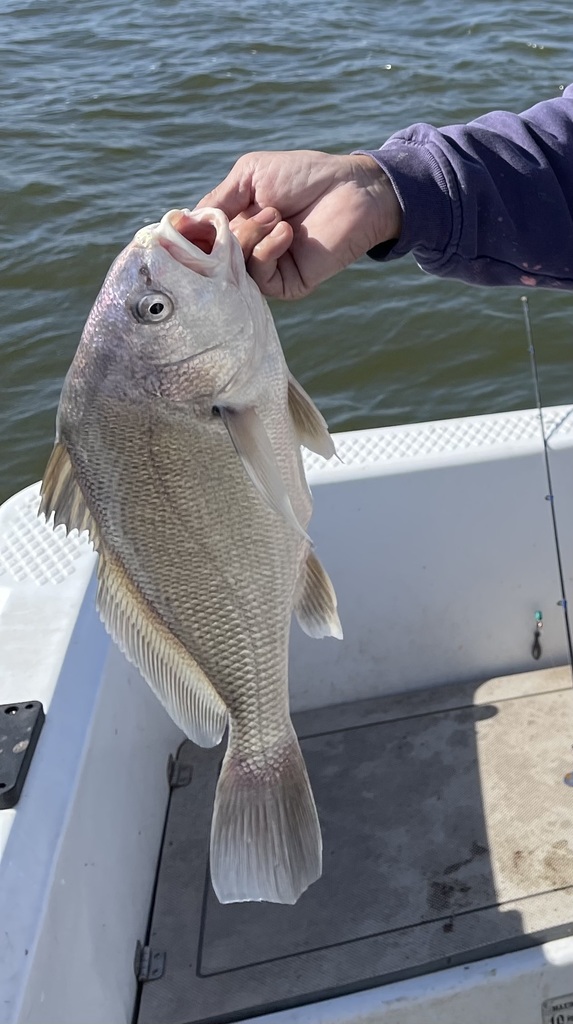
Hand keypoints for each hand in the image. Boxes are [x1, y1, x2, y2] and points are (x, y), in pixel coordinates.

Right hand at [196, 150, 401, 299]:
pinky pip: (259, 278)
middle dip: (227, 231)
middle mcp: (246, 251)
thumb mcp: (250, 175)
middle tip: (260, 209)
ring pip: (233, 269)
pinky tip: (286, 232)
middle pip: (211, 257)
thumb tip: (182, 222)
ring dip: (250, 237)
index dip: (190, 235)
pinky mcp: (286, 285)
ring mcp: (266, 270)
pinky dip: (267, 251)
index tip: (182, 226)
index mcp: (235, 226)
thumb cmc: (304, 176)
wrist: (350, 190)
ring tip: (276, 215)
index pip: (199, 241)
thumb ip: (217, 200)